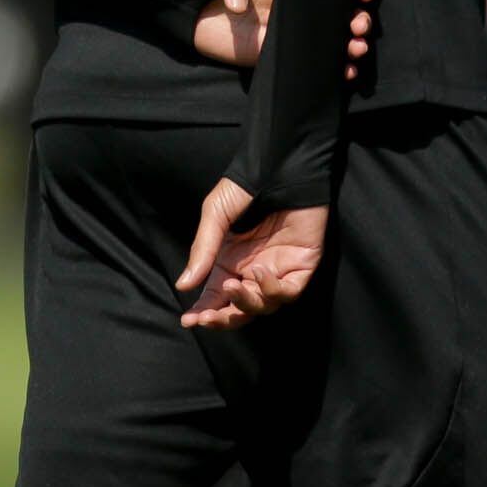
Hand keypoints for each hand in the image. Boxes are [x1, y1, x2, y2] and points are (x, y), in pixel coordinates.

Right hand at [174, 178, 329, 328]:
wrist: (282, 166)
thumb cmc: (248, 185)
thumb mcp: (216, 215)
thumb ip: (203, 251)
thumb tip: (183, 285)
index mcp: (230, 261)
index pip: (215, 297)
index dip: (203, 312)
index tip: (189, 320)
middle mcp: (252, 269)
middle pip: (239, 309)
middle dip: (222, 318)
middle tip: (207, 318)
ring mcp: (279, 268)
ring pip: (262, 305)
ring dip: (244, 304)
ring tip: (232, 287)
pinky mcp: (302, 264)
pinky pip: (289, 291)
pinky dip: (272, 290)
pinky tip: (258, 274)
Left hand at [188, 0, 376, 80]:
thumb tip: (241, 5)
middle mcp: (286, 2)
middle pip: (330, 11)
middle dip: (353, 18)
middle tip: (360, 26)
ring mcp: (277, 29)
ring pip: (321, 38)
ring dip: (345, 44)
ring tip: (357, 49)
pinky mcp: (263, 53)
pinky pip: (299, 62)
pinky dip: (323, 69)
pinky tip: (343, 72)